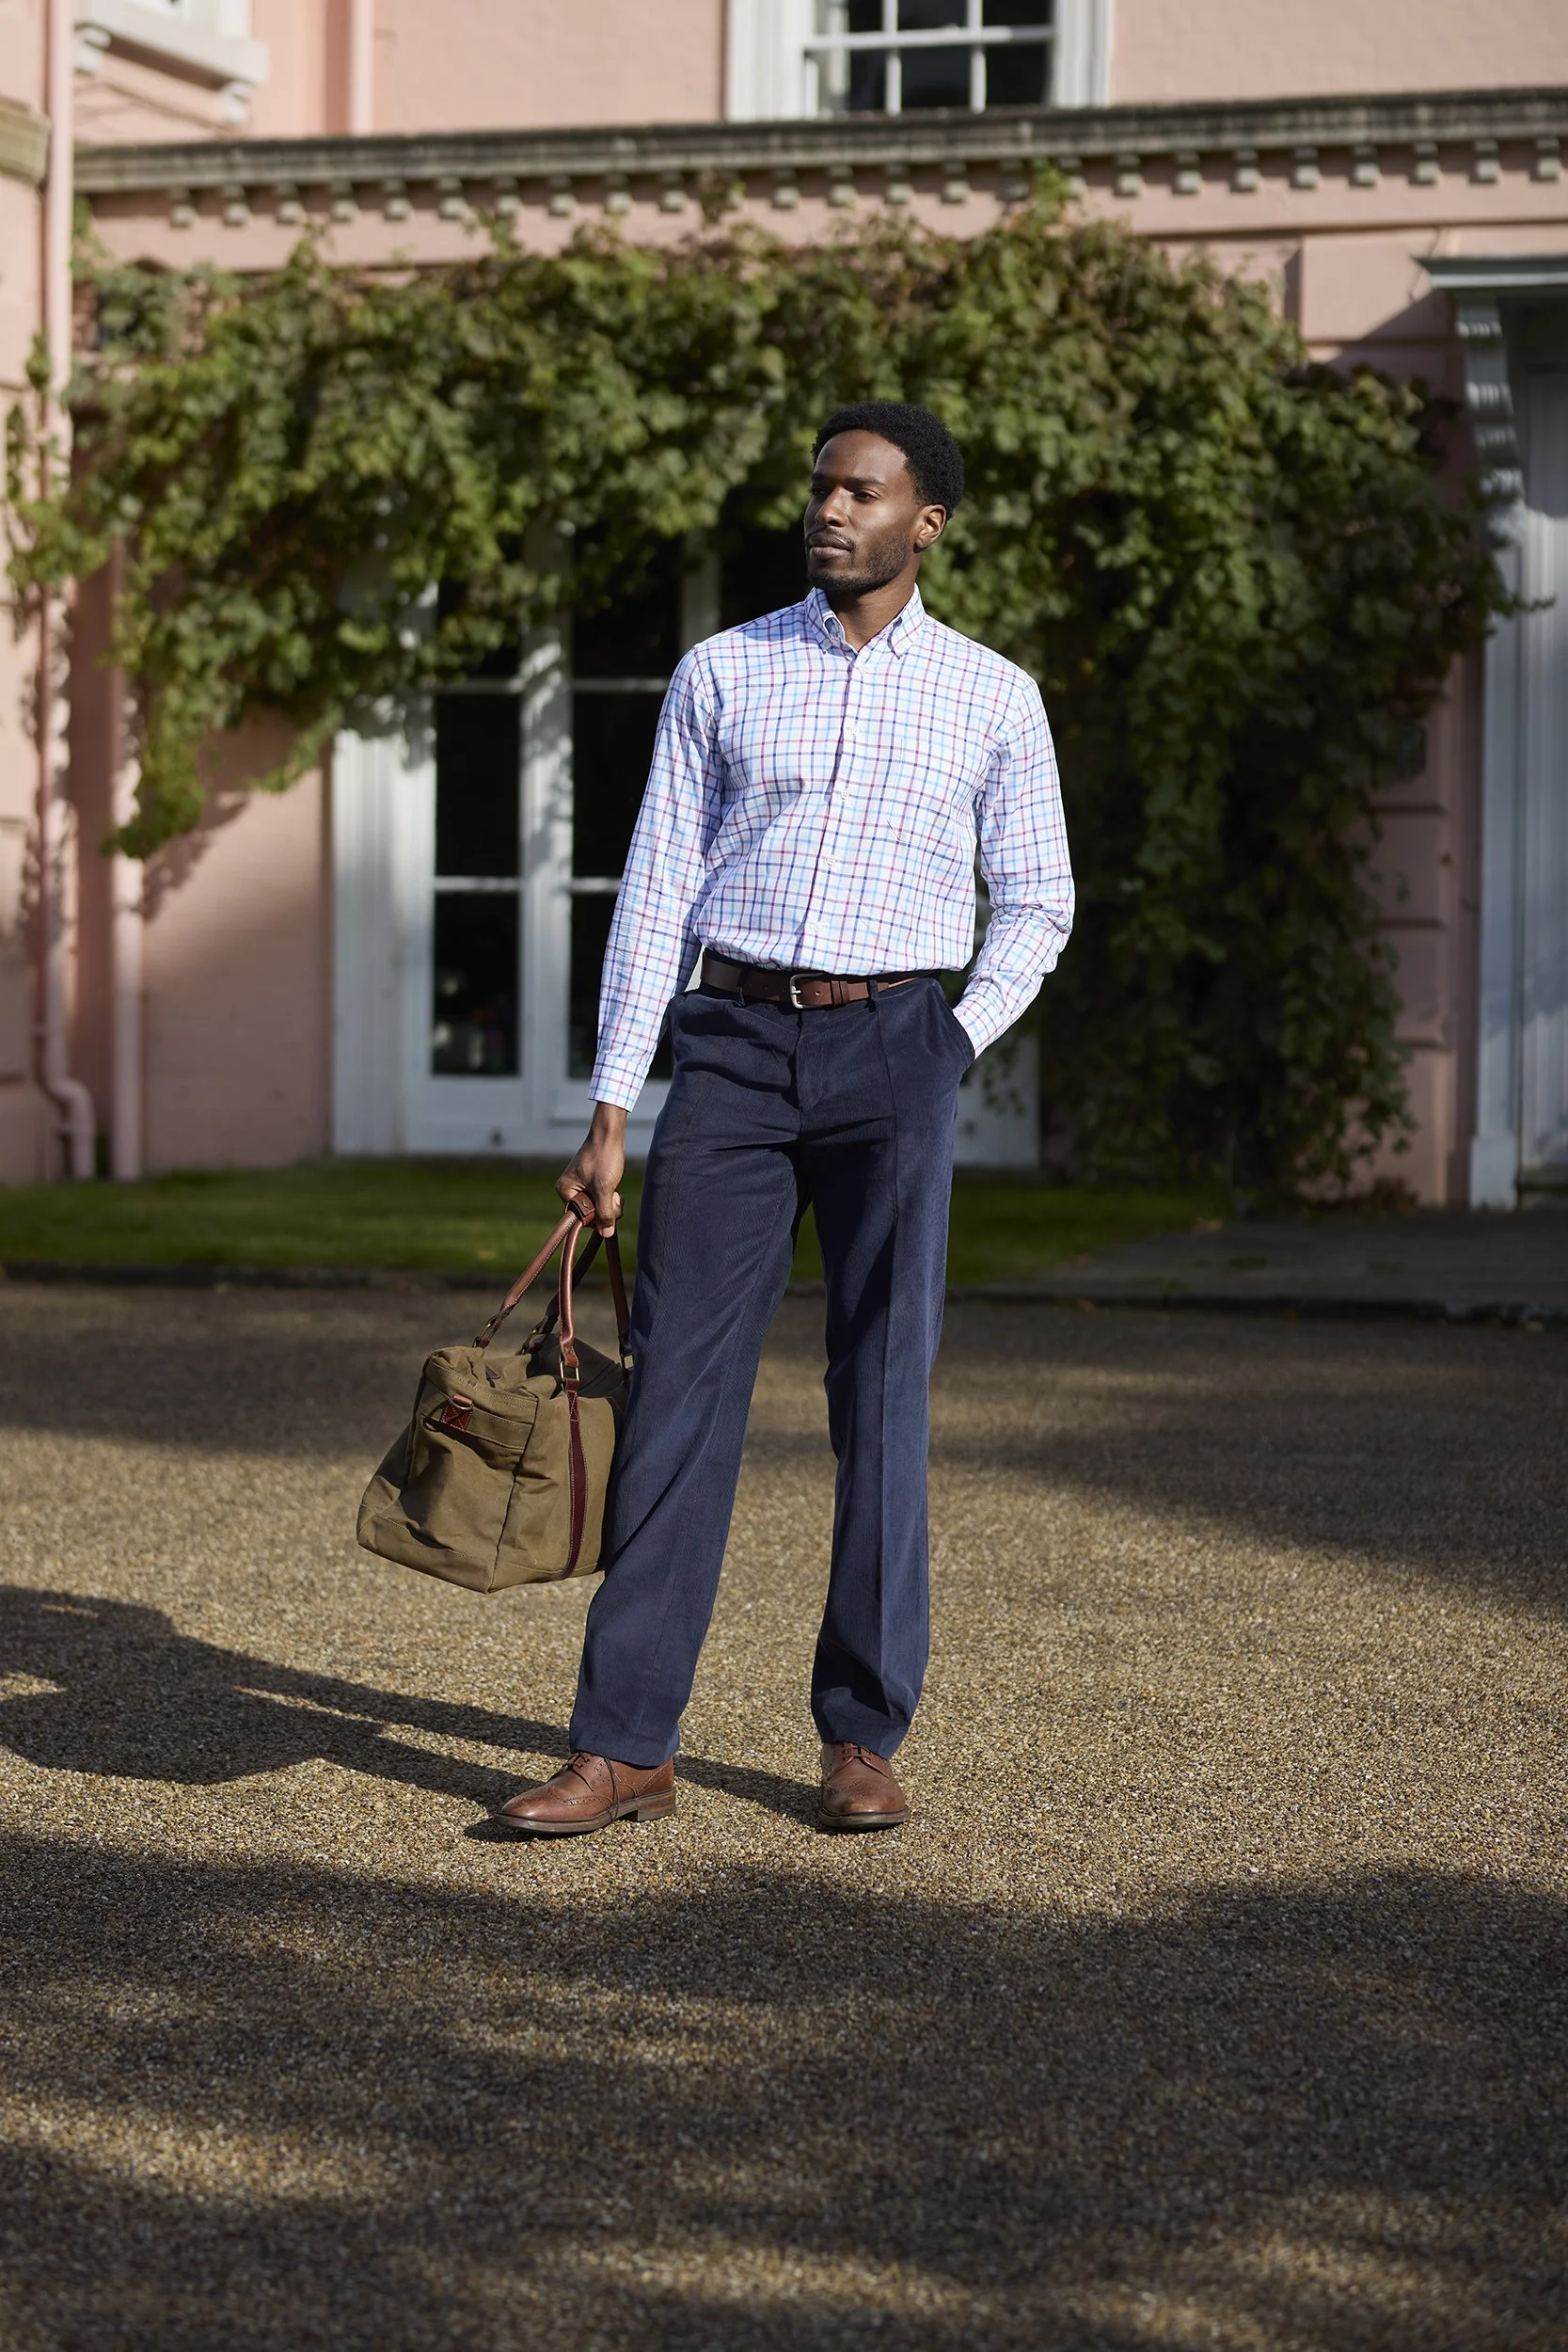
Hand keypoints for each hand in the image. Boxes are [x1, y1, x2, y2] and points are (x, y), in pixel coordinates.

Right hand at [558, 1103, 626, 1234]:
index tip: (607, 1204)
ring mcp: (581, 1187)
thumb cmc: (604, 1157)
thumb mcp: (605, 1188)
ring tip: (615, 1191)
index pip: (579, 1217)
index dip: (595, 1217)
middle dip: (605, 1209)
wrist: (610, 1134)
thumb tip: (606, 1234)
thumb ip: (605, 1212)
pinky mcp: (591, 1184)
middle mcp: (569, 1190)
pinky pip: (600, 1200)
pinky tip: (615, 1188)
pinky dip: (610, 1197)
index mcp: (565, 1191)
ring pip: (597, 1208)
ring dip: (609, 1204)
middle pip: (589, 1214)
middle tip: (614, 1196)